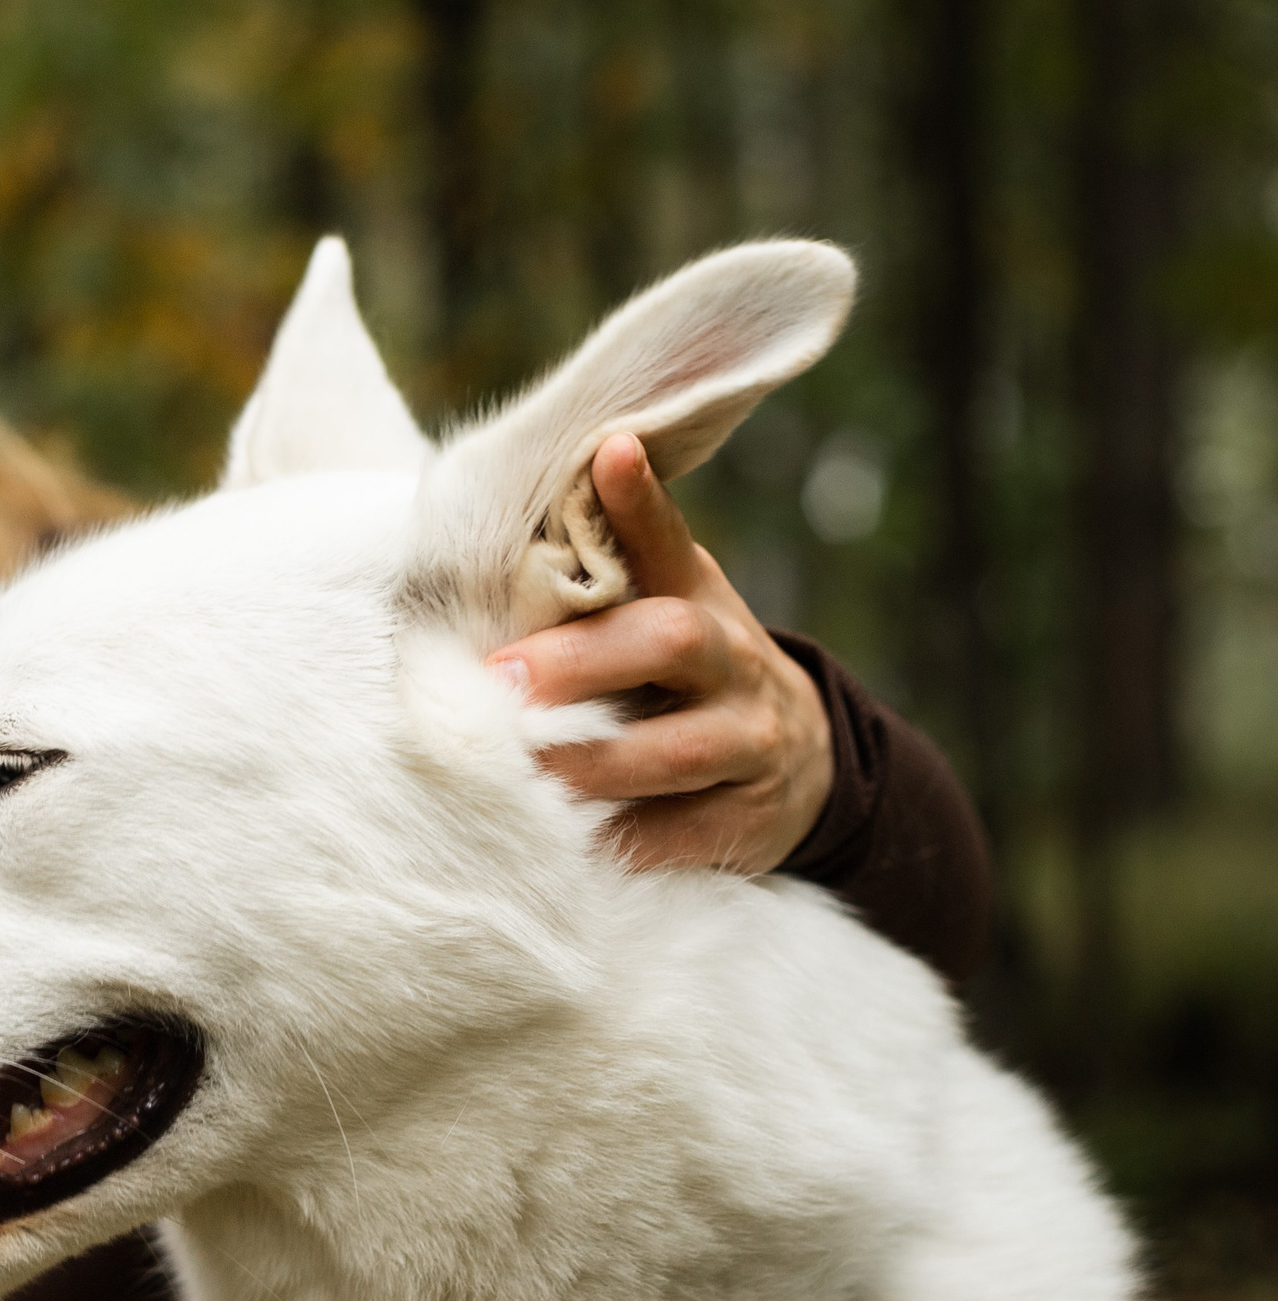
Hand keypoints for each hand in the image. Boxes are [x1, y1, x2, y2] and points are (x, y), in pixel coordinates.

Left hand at [484, 433, 832, 873]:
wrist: (799, 761)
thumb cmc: (689, 673)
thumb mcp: (666, 609)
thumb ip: (607, 569)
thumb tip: (518, 510)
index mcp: (695, 600)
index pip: (667, 541)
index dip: (640, 500)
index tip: (611, 452)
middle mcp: (733, 661)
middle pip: (668, 640)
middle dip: (581, 660)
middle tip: (501, 680)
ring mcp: (751, 741)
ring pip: (680, 748)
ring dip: (597, 762)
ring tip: (527, 773)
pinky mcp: (752, 818)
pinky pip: (691, 833)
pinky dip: (636, 842)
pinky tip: (584, 848)